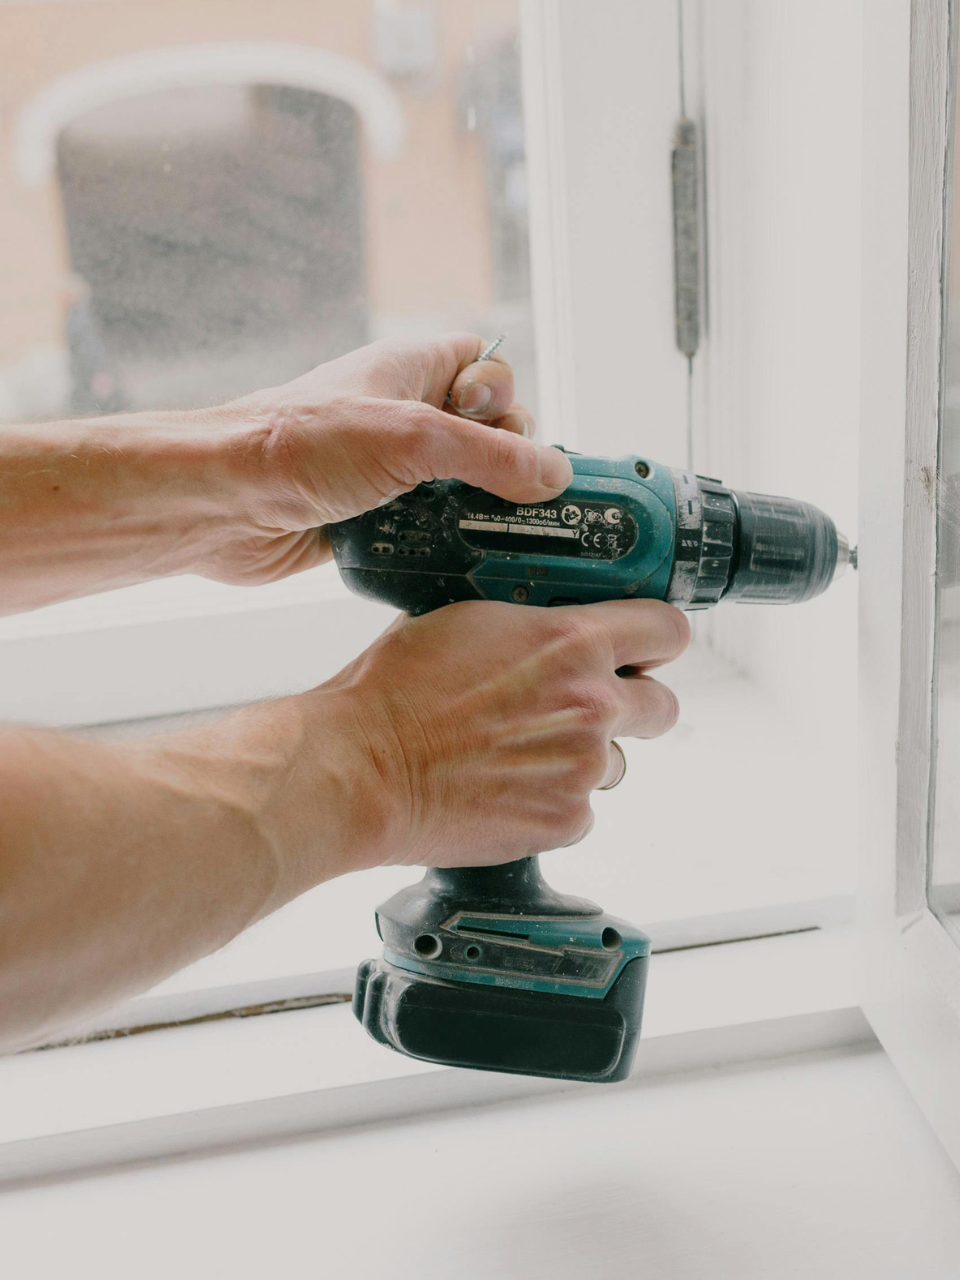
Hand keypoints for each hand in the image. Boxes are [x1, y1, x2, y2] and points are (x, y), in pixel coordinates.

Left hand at [203, 333, 573, 584]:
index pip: (486, 366)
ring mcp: (384, 467)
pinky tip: (447, 554)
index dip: (503, 397)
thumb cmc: (301, 446)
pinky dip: (443, 540)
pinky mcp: (369, 515)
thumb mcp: (413, 439)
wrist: (221, 503)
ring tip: (474, 530)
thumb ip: (492, 455)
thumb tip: (555, 474)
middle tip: (483, 489)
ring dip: (472, 509)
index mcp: (410, 369)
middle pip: (483, 433)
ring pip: (457, 485)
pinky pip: (428, 525)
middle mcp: (400, 413)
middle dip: (498, 464)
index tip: (493, 430)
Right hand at [321, 597, 689, 868]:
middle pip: (662, 706)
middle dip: (632, 707)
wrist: (362, 768)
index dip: (657, 641)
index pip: (666, 630)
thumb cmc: (395, 691)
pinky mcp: (565, 820)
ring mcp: (583, 766)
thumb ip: (527, 627)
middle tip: (587, 711)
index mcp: (572, 641)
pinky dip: (551, 803)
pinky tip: (504, 791)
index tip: (646, 650)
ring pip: (614, 762)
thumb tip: (544, 631)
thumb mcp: (466, 622)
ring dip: (581, 759)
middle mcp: (593, 703)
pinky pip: (581, 810)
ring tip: (518, 758)